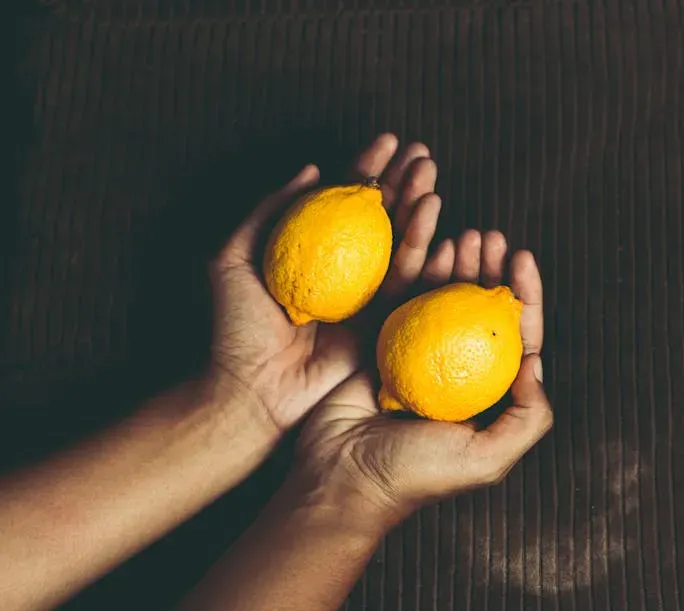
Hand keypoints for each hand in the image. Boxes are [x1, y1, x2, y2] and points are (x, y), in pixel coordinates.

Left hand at [207, 134, 442, 434]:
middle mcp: (347, 271)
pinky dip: (425, 255)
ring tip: (432, 180)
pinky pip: (409, 287)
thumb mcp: (234, 256)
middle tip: (424, 155)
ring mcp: (368, 299)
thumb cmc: (236, 325)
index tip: (391, 141)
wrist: (252, 387)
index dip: (369, 168)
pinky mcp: (385, 326)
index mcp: (314, 252)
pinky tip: (439, 226)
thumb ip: (268, 211)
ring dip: (420, 210)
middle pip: (382, 218)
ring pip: (402, 246)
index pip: (347, 202)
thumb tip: (311, 167)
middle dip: (404, 182)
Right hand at [287, 232, 552, 526]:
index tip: (522, 260)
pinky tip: (434, 247)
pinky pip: (408, 299)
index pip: (517, 338)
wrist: (341, 478)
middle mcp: (459, 373)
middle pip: (483, 311)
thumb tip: (535, 361)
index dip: (526, 297)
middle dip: (493, 270)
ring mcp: (422, 357)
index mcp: (488, 397)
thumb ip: (527, 418)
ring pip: (448, 299)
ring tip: (469, 234)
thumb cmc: (414, 475)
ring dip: (461, 263)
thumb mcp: (486, 459)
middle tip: (492, 237)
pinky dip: (422, 272)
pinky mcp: (385, 345)